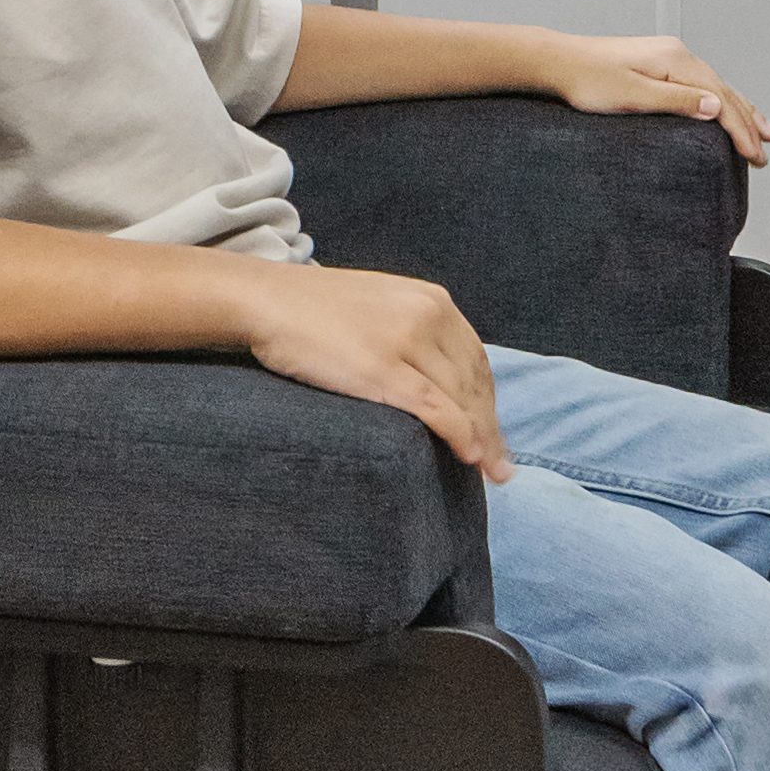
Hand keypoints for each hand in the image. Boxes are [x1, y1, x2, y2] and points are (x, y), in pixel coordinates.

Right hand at [240, 263, 511, 478]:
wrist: (267, 300)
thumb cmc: (313, 309)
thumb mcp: (380, 305)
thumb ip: (411, 328)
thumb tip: (432, 371)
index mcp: (431, 299)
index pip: (477, 359)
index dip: (489, 401)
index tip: (494, 431)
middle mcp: (428, 315)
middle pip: (475, 382)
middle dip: (492, 426)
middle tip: (502, 464)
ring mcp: (407, 341)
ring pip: (462, 398)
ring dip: (484, 439)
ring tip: (493, 471)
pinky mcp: (383, 370)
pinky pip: (436, 409)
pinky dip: (461, 436)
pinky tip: (470, 457)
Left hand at [535, 32, 769, 169]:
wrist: (558, 62)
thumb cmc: (588, 81)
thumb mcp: (634, 96)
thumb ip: (678, 101)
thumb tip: (718, 106)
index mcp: (676, 60)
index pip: (722, 98)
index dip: (741, 129)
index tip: (756, 155)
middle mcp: (677, 55)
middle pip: (725, 91)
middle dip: (749, 123)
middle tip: (766, 153)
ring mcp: (668, 58)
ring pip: (716, 87)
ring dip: (741, 111)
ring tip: (764, 130)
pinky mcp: (658, 65)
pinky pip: (700, 85)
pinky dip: (719, 100)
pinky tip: (723, 109)